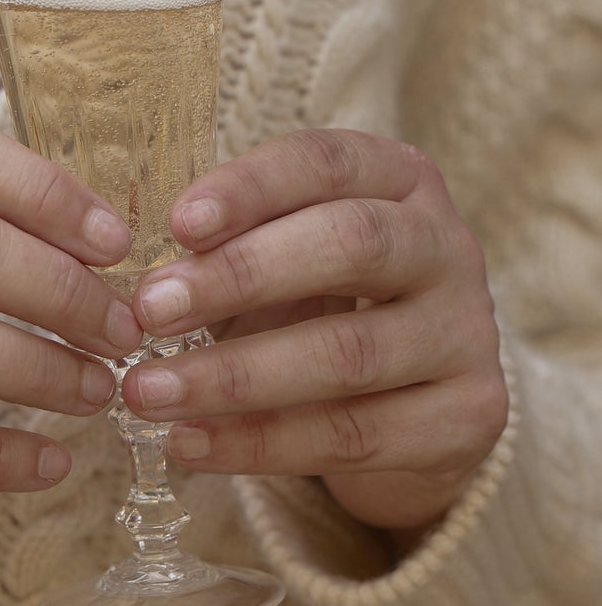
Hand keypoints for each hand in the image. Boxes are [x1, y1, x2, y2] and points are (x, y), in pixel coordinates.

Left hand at [122, 130, 508, 537]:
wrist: (418, 413)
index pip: (327, 162)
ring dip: (233, 376)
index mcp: (401, 181)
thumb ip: (228, 250)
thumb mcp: (284, 261)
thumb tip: (135, 279)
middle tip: (150, 311)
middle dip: (241, 276)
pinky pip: (352, 435)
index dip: (251, 187)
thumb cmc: (326, 310)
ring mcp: (468, 333)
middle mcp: (448, 246)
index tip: (177, 224)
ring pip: (348, 353)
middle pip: (351, 243)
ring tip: (146, 393)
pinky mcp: (470, 417)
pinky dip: (259, 443)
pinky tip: (190, 444)